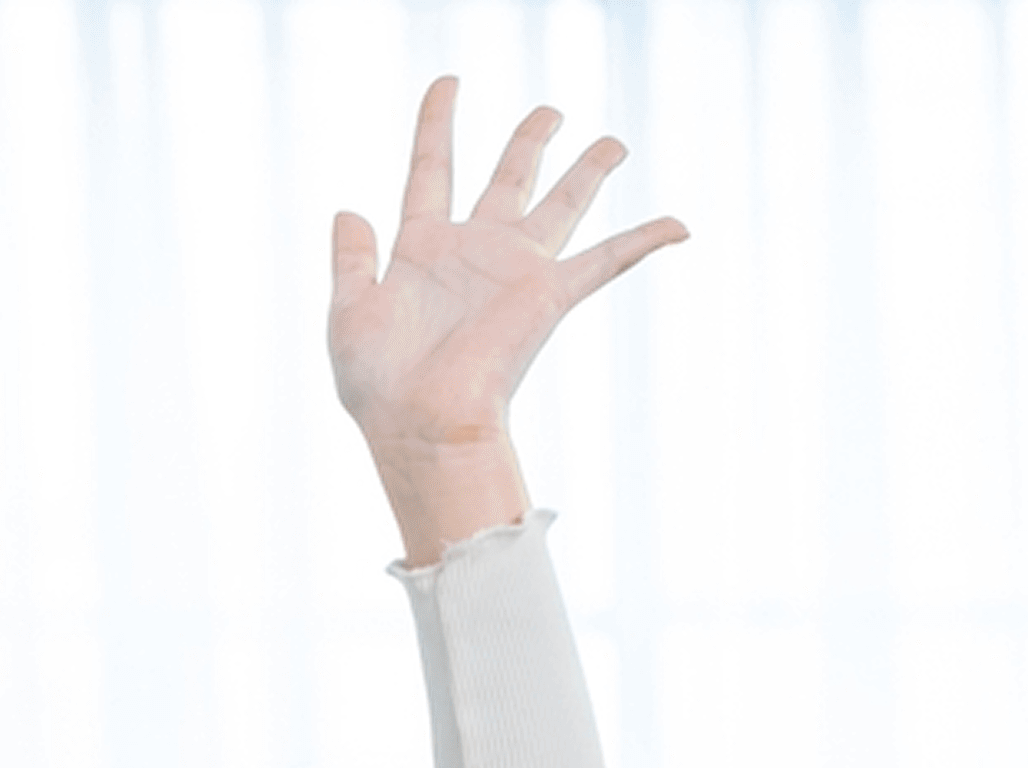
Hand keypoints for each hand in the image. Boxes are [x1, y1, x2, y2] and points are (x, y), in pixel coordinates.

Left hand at [330, 77, 686, 562]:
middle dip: (529, 141)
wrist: (419, 425)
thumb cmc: (379, 384)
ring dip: (588, 171)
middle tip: (549, 113)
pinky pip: (607, 259)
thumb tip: (348, 209)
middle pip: (509, 177)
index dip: (437, 123)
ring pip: (561, 202)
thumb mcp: (348, 313)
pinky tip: (679, 226)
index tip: (449, 82)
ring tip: (613, 142)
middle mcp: (474, 250)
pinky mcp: (547, 295)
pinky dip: (643, 240)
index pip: (431, 168)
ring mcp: (514, 270)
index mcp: (423, 248)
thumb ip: (351, 260)